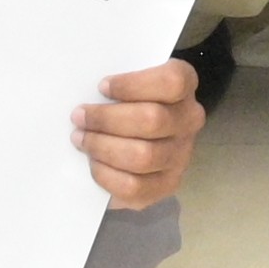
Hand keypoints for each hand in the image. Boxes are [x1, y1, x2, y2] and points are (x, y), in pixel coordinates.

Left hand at [76, 56, 202, 209]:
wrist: (135, 140)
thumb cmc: (126, 102)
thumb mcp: (126, 85)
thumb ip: (113, 84)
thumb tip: (85, 92)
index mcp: (184, 85)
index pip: (172, 82)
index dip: (133, 85)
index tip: (102, 87)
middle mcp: (189, 119)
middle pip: (152, 119)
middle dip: (107, 119)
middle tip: (79, 117)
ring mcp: (181, 154)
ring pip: (143, 155)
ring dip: (103, 147)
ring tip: (80, 139)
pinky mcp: (166, 184)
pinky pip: (134, 185)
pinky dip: (107, 174)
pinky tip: (93, 163)